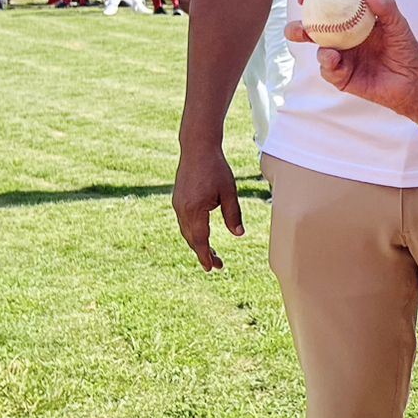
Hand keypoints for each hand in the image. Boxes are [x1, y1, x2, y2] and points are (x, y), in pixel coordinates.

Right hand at [171, 142, 242, 271]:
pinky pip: (184, 222)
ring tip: (211, 253)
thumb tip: (238, 234)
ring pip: (187, 231)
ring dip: (198, 243)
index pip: (200, 240)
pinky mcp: (178, 200)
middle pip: (192, 239)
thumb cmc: (216, 168)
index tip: (212, 268)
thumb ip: (233, 214)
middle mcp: (182, 210)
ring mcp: (178, 205)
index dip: (206, 256)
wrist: (197, 148)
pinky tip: (202, 235)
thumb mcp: (229, 192)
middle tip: (216, 265)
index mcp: (195, 210)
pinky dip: (192, 232)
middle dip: (203, 253)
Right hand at [285, 0, 417, 118]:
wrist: (413, 81)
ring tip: (327, 50)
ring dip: (315, 50)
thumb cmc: (406, 50)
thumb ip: (386, 7)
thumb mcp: (398, 25)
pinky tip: (335, 60)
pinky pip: (329, 70)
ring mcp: (342, 58)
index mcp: (353, 22)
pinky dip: (329, 65)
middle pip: (314, 31)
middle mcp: (343, 39)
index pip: (329, 8)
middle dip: (299, 27)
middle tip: (300, 27)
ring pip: (318, 50)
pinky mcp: (342, 77)